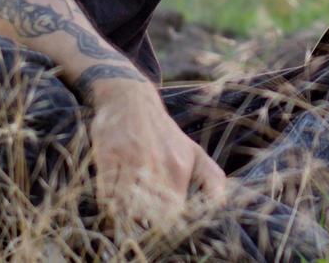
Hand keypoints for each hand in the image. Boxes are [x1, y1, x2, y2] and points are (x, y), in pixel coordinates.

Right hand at [86, 77, 226, 227]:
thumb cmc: (164, 133)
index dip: (169, 226)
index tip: (166, 228)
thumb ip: (212, 180)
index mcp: (178, 167)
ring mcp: (129, 161)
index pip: (175, 214)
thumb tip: (221, 206)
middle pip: (150, 215)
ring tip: (130, 213)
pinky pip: (107, 194)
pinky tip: (116, 199)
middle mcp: (155, 165)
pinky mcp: (107, 157)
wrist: (131, 100)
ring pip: (126, 207)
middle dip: (147, 224)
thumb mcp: (194, 152)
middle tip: (145, 222)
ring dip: (128, 216)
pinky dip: (110, 203)